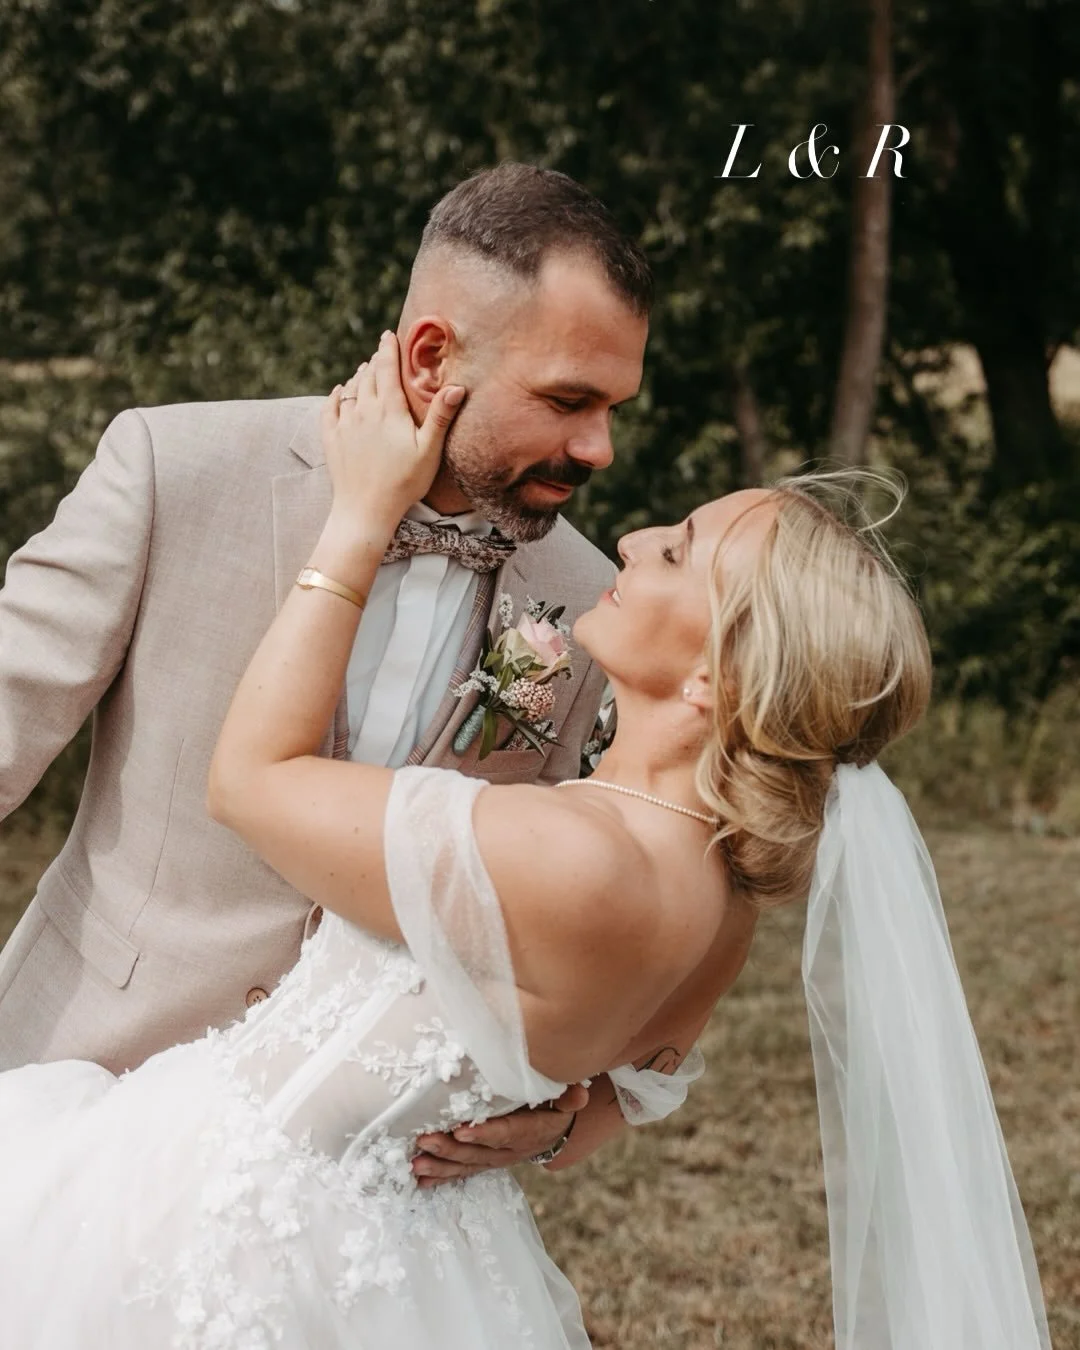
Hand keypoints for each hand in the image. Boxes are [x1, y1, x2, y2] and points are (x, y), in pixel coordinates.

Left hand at [320, 331, 465, 533]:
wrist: (365, 510)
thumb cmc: (403, 483)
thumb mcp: (429, 451)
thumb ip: (440, 417)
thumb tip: (457, 387)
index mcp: (388, 409)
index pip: (386, 368)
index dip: (388, 349)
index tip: (389, 335)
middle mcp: (363, 410)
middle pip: (367, 375)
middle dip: (375, 361)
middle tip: (381, 353)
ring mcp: (344, 424)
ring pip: (350, 389)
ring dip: (359, 376)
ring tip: (365, 369)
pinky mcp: (331, 439)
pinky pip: (330, 408)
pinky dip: (336, 395)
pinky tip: (339, 392)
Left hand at [411, 1083, 588, 1187]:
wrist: (553, 1129)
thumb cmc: (554, 1106)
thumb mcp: (565, 1100)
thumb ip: (568, 1097)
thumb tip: (578, 1094)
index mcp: (529, 1133)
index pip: (505, 1133)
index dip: (484, 1134)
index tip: (461, 1130)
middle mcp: (510, 1152)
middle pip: (478, 1153)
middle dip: (450, 1149)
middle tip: (425, 1141)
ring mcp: (495, 1160)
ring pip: (466, 1166)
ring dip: (440, 1165)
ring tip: (416, 1164)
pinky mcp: (485, 1163)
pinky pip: (462, 1172)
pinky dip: (442, 1176)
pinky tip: (420, 1179)